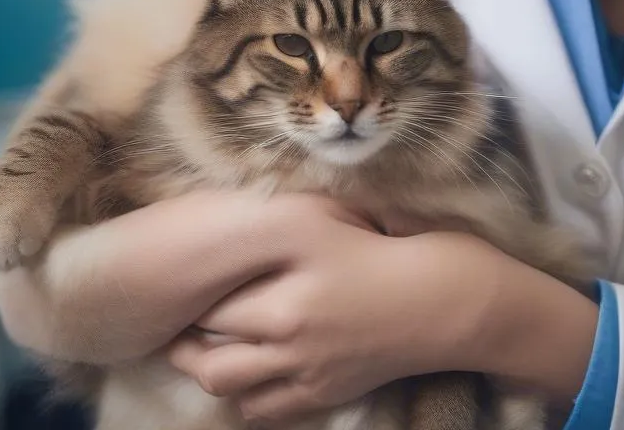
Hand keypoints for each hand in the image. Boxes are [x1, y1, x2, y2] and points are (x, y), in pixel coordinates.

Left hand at [168, 196, 598, 425]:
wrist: (447, 301)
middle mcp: (290, 326)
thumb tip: (240, 213)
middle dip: (184, 335)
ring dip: (204, 369)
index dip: (190, 292)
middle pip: (208, 347)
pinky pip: (260, 410)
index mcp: (293, 277)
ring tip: (197, 349)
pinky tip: (245, 375)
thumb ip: (288, 218)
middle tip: (176, 318)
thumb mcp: (340, 216)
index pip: (215, 297)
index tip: (179, 281)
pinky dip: (241, 396)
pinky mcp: (321, 394)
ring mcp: (305, 367)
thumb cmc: (397, 246)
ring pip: (225, 384)